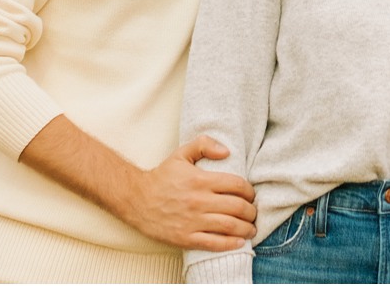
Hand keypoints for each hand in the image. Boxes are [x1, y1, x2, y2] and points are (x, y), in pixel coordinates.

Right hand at [126, 136, 255, 250]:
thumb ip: (203, 145)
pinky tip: (239, 242)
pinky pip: (215, 243)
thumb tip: (227, 151)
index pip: (237, 185)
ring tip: (250, 228)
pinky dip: (232, 244)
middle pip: (238, 207)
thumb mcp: (180, 155)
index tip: (250, 194)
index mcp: (200, 180)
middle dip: (251, 211)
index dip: (249, 190)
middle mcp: (199, 201)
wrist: (136, 199)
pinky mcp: (187, 237)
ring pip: (231, 226)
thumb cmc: (161, 177)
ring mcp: (193, 221)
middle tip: (252, 212)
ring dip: (246, 229)